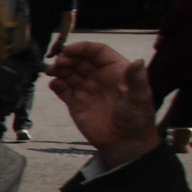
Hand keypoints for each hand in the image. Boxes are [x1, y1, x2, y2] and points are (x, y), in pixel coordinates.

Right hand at [46, 42, 160, 166]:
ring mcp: (87, 89)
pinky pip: (63, 89)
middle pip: (81, 60)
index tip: (69, 50)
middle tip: (59, 62)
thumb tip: (139, 61)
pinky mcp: (76, 103)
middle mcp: (100, 77)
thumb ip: (137, 79)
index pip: (98, 52)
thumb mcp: (140, 97)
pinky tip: (54, 84)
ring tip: (51, 71)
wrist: (124, 142)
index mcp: (116, 70)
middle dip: (68, 58)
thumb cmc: (136, 118)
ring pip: (69, 72)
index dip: (83, 48)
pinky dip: (56, 84)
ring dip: (59, 69)